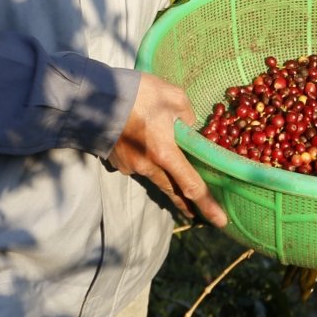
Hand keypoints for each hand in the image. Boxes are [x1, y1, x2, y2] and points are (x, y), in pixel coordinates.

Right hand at [108, 73, 227, 226]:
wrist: (95, 97)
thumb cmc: (139, 94)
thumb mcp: (173, 96)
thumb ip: (187, 114)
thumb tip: (188, 125)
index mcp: (165, 153)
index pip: (191, 185)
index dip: (207, 204)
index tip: (221, 222)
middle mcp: (147, 166)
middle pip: (172, 190)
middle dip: (185, 204)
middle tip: (195, 213)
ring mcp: (130, 166)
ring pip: (153, 177)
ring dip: (165, 179)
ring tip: (171, 176)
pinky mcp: (117, 162)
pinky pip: (136, 166)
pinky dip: (144, 161)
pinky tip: (143, 148)